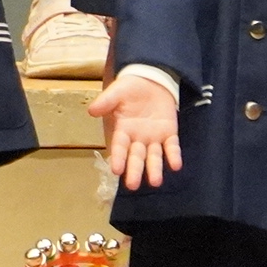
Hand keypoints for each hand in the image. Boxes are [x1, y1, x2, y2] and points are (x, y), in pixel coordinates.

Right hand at [89, 74, 183, 188]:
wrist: (152, 80)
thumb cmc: (130, 88)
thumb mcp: (117, 91)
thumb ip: (106, 101)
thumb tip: (91, 111)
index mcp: (123, 129)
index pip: (120, 146)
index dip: (118, 157)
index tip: (116, 170)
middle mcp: (138, 138)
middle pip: (136, 157)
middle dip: (135, 171)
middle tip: (132, 185)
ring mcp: (155, 137)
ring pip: (154, 157)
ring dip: (155, 169)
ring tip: (155, 182)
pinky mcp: (169, 134)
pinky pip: (172, 147)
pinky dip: (174, 156)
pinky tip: (175, 165)